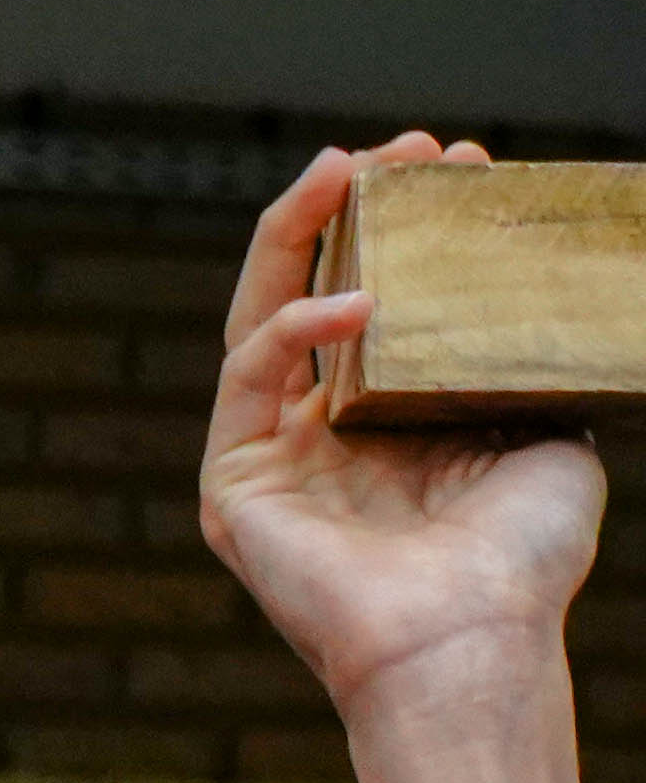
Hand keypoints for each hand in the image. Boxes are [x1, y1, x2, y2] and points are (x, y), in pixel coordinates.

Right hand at [202, 138, 604, 721]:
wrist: (470, 637)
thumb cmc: (517, 559)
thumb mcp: (549, 424)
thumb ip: (522, 359)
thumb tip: (546, 281)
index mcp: (392, 421)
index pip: (384, 298)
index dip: (411, 226)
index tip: (462, 165)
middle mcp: (324, 433)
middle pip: (311, 289)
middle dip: (346, 207)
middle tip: (398, 145)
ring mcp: (272, 457)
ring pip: (261, 316)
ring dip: (296, 231)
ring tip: (346, 168)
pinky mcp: (234, 483)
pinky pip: (246, 377)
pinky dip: (291, 323)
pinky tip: (351, 295)